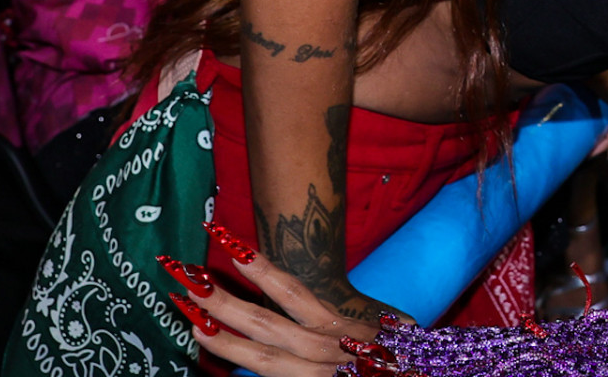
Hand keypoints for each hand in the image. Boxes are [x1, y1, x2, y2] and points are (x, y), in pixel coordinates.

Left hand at [167, 245, 396, 375]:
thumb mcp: (383, 330)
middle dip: (221, 299)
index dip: (259, 267)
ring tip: (186, 316)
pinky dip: (239, 363)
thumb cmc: (402, 358)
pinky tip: (212, 348)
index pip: (291, 291)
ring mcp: (316, 372)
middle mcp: (326, 347)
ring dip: (219, 336)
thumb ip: (350, 323)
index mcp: (339, 326)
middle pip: (265, 322)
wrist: (426, 375)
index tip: (227, 243)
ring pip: (259, 358)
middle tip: (182, 277)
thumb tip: (326, 296)